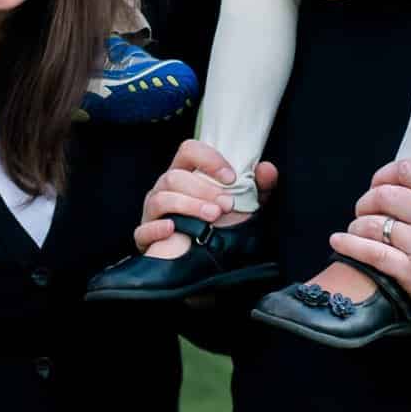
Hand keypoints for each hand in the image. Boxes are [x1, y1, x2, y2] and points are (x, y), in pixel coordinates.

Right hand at [131, 139, 277, 250]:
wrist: (201, 261)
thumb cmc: (220, 224)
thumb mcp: (245, 205)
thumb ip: (258, 186)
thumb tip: (267, 169)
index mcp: (186, 173)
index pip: (189, 150)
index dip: (209, 159)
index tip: (231, 177)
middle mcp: (165, 187)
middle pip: (174, 176)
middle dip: (203, 189)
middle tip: (227, 205)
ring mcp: (152, 211)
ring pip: (160, 198)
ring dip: (188, 205)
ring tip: (212, 217)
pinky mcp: (145, 235)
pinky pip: (143, 230)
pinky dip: (157, 228)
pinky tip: (172, 229)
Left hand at [330, 160, 410, 344]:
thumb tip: (401, 183)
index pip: (408, 170)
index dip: (384, 174)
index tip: (377, 184)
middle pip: (385, 194)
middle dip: (366, 200)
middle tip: (364, 210)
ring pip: (374, 223)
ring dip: (357, 224)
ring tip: (356, 229)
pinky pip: (372, 253)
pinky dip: (350, 245)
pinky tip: (339, 241)